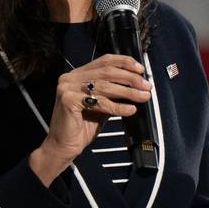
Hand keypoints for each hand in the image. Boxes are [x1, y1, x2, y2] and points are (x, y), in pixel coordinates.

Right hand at [29, 54, 151, 186]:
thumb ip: (113, 94)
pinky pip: (100, 102)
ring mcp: (67, 88)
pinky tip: (130, 109)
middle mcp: (71, 78)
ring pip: (105, 86)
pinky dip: (118, 106)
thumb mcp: (101, 106)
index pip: (104, 61)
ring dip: (128, 92)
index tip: (140, 70)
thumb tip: (137, 85)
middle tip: (146, 85)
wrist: (63, 146)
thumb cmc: (81, 128)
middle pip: (106, 72)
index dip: (124, 63)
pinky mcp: (68, 100)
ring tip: (143, 96)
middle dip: (130, 78)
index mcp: (77, 75)